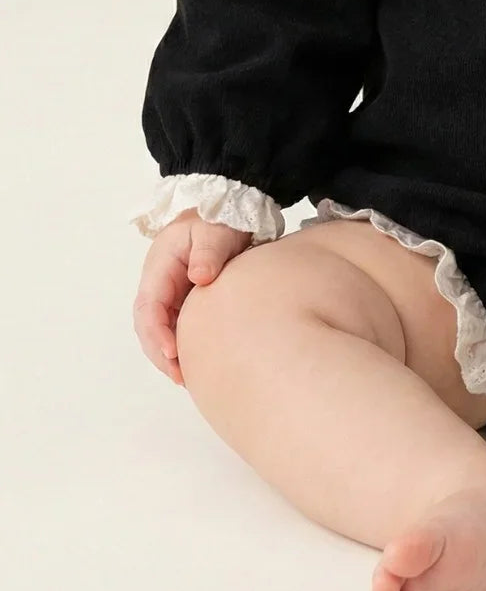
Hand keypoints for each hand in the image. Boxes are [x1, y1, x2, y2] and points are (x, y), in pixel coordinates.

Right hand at [132, 208, 253, 384]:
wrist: (230, 212)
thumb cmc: (220, 219)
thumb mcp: (215, 230)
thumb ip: (208, 252)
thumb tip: (200, 277)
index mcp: (160, 265)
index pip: (149, 305)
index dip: (156, 332)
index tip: (172, 352)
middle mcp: (159, 282)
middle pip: (148, 324)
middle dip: (159, 352)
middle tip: (180, 376)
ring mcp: (170, 292)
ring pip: (159, 329)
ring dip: (168, 354)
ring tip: (186, 378)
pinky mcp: (184, 299)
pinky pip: (176, 326)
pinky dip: (180, 345)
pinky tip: (195, 363)